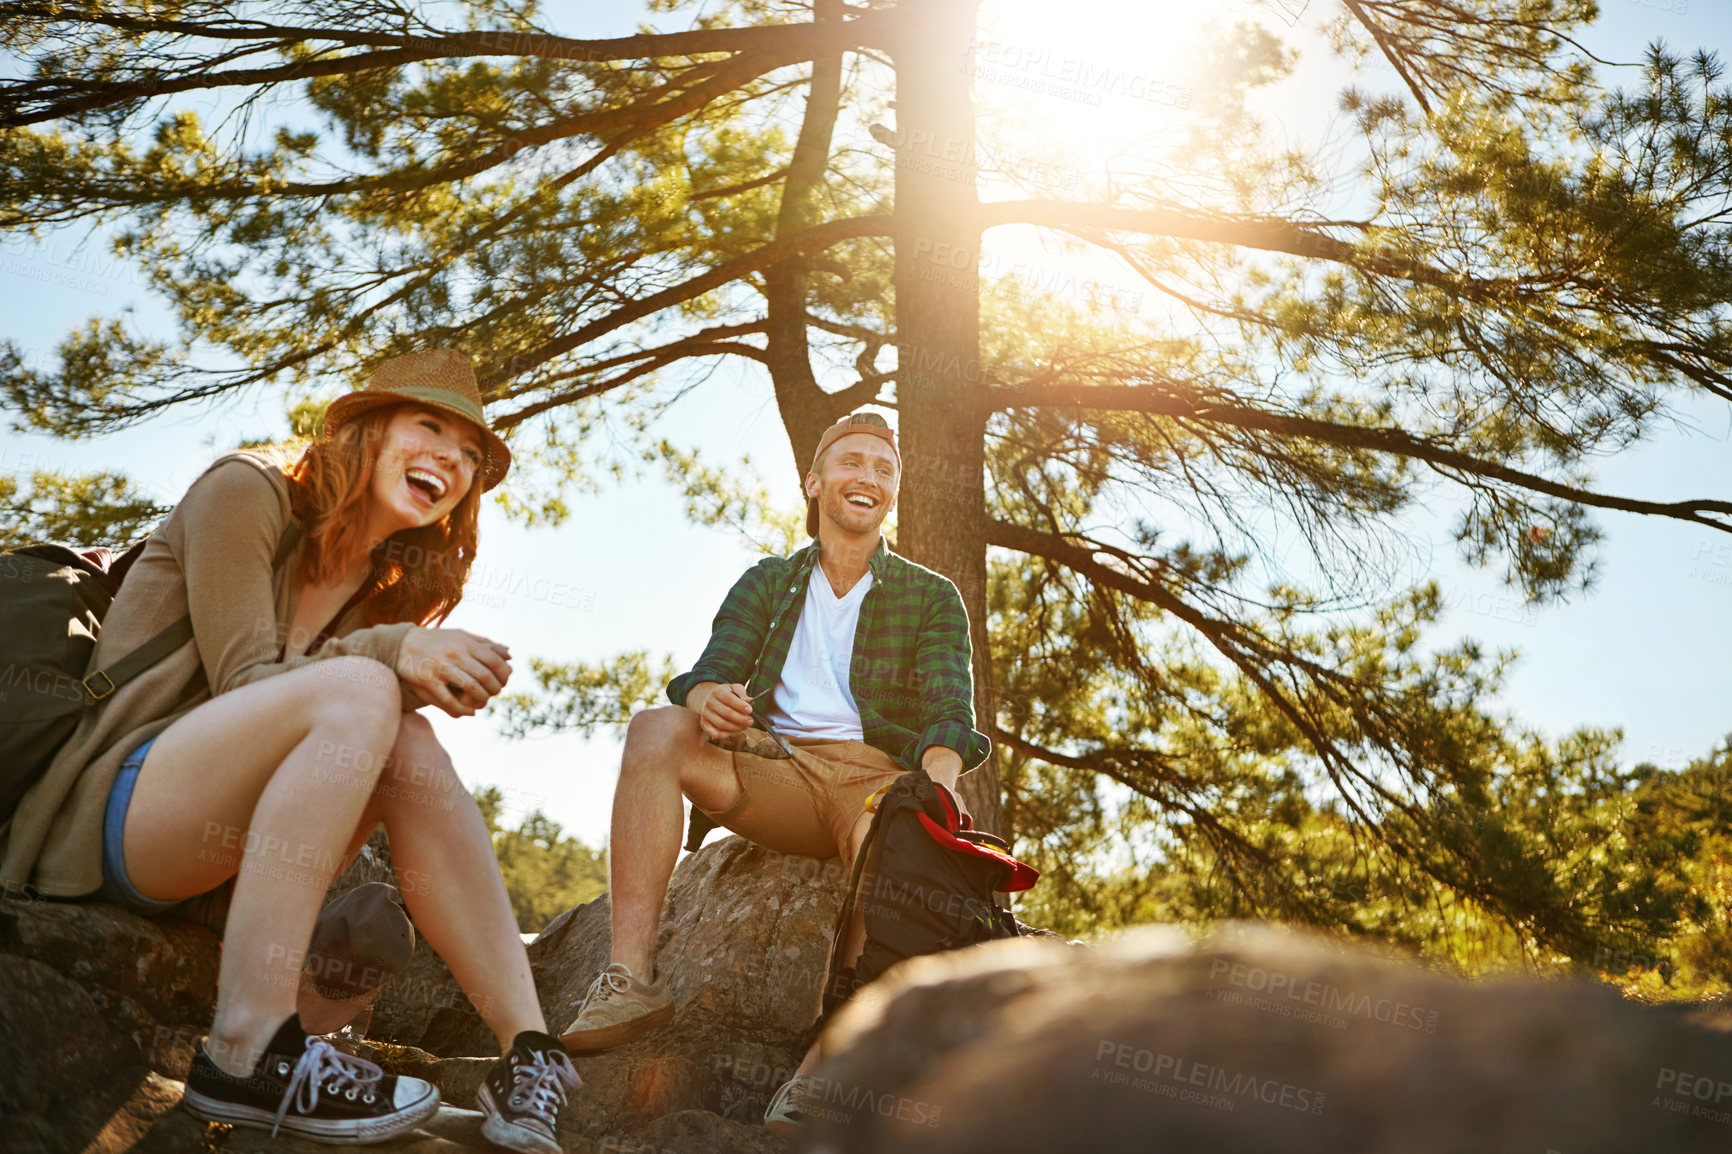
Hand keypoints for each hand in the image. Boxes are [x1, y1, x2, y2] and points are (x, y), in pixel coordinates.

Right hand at [396, 627, 511, 717]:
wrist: (401, 644)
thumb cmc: (436, 641)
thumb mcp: (460, 636)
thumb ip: (484, 644)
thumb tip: (509, 654)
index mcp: (464, 642)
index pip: (494, 660)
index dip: (503, 674)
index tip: (504, 681)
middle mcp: (454, 654)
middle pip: (485, 676)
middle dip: (494, 689)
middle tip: (494, 693)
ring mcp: (440, 667)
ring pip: (471, 688)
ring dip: (481, 699)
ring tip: (482, 702)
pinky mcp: (427, 680)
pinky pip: (449, 701)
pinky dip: (463, 710)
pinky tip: (469, 712)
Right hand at [693, 682, 754, 740]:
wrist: (709, 699)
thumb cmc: (726, 695)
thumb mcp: (734, 689)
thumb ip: (742, 693)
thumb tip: (749, 701)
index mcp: (717, 691)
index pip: (729, 699)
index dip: (740, 705)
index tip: (749, 710)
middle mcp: (709, 702)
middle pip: (726, 713)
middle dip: (741, 719)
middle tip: (750, 721)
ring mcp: (705, 714)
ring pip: (721, 724)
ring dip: (736, 727)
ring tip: (744, 726)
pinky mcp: (704, 724)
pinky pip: (715, 733)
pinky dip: (726, 735)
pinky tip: (734, 731)